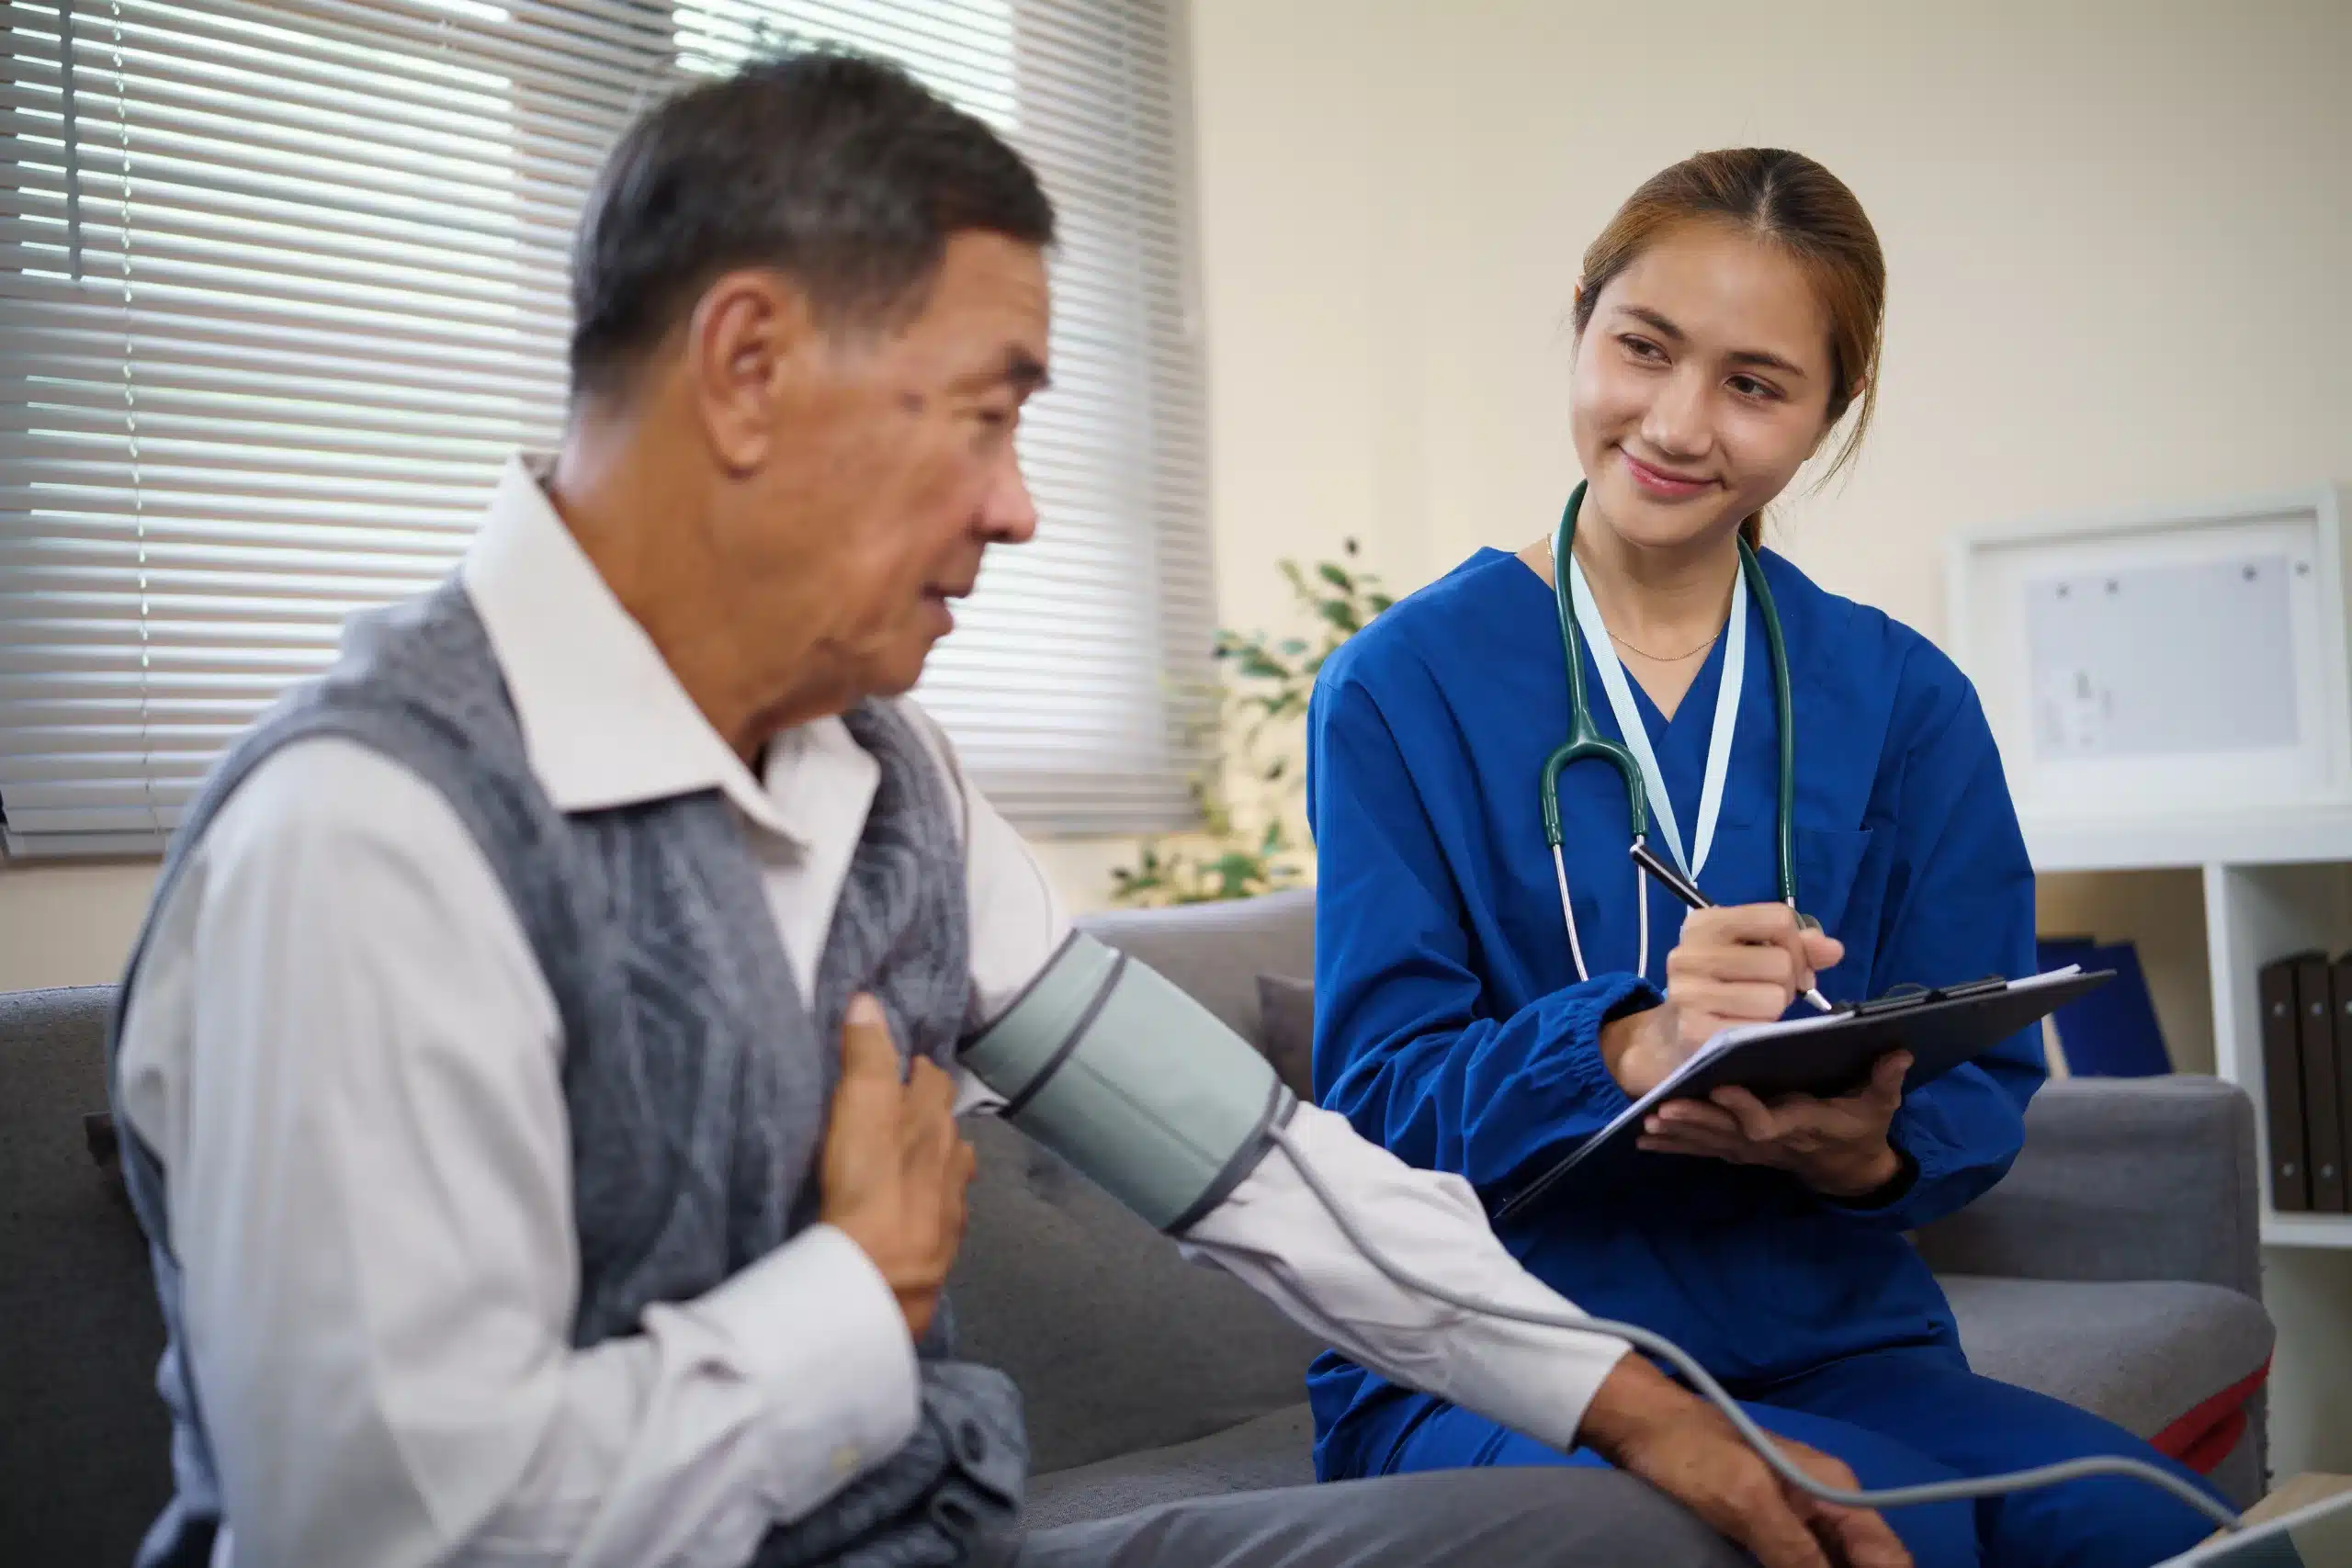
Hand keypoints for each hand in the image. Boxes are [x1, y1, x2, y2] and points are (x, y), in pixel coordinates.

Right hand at [818, 994, 976, 1339]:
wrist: (880, 1275)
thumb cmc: (866, 1183)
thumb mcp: (858, 1107)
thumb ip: (865, 1055)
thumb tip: (867, 1000)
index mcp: (933, 1121)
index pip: (933, 1080)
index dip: (918, 1071)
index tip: (906, 1067)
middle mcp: (952, 1159)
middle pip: (948, 1125)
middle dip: (932, 1113)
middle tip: (908, 1109)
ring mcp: (952, 1206)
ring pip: (953, 1171)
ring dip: (940, 1159)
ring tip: (919, 1159)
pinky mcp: (942, 1246)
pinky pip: (944, 1214)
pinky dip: (934, 1205)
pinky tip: (923, 1213)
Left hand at [1580, 1356, 1909, 1567]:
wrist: (1641, 1424)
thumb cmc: (1691, 1452)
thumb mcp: (1747, 1500)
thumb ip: (1795, 1550)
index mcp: (1835, 1490)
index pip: (1888, 1557)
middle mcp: (1826, 1502)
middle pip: (1863, 1563)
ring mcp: (1797, 1513)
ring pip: (1831, 1564)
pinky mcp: (1767, 1524)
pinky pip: (1801, 1561)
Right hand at [1601, 904, 1844, 1098]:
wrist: (1673, 1034)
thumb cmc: (1723, 985)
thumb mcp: (1752, 953)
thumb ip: (1796, 946)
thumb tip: (1833, 949)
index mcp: (1704, 923)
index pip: (1778, 919)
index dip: (1796, 944)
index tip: (1788, 964)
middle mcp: (1690, 953)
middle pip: (1781, 961)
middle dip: (1786, 982)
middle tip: (1766, 993)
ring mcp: (1688, 993)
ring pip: (1774, 997)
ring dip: (1774, 1010)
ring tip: (1754, 1012)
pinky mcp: (1694, 1030)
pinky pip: (1758, 1027)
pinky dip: (1761, 1032)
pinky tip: (1743, 1031)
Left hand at [1637, 1051, 1911, 1198]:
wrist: (1849, 1170)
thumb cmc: (1862, 1129)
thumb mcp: (1880, 1106)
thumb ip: (1885, 1080)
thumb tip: (1899, 1052)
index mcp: (1802, 1125)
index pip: (1768, 1122)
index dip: (1743, 1109)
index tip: (1719, 1088)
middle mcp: (1772, 1140)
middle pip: (1728, 1133)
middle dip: (1695, 1122)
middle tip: (1662, 1110)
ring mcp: (1754, 1149)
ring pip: (1711, 1143)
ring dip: (1678, 1134)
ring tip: (1645, 1125)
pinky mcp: (1742, 1151)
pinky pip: (1705, 1149)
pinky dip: (1676, 1144)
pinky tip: (1645, 1138)